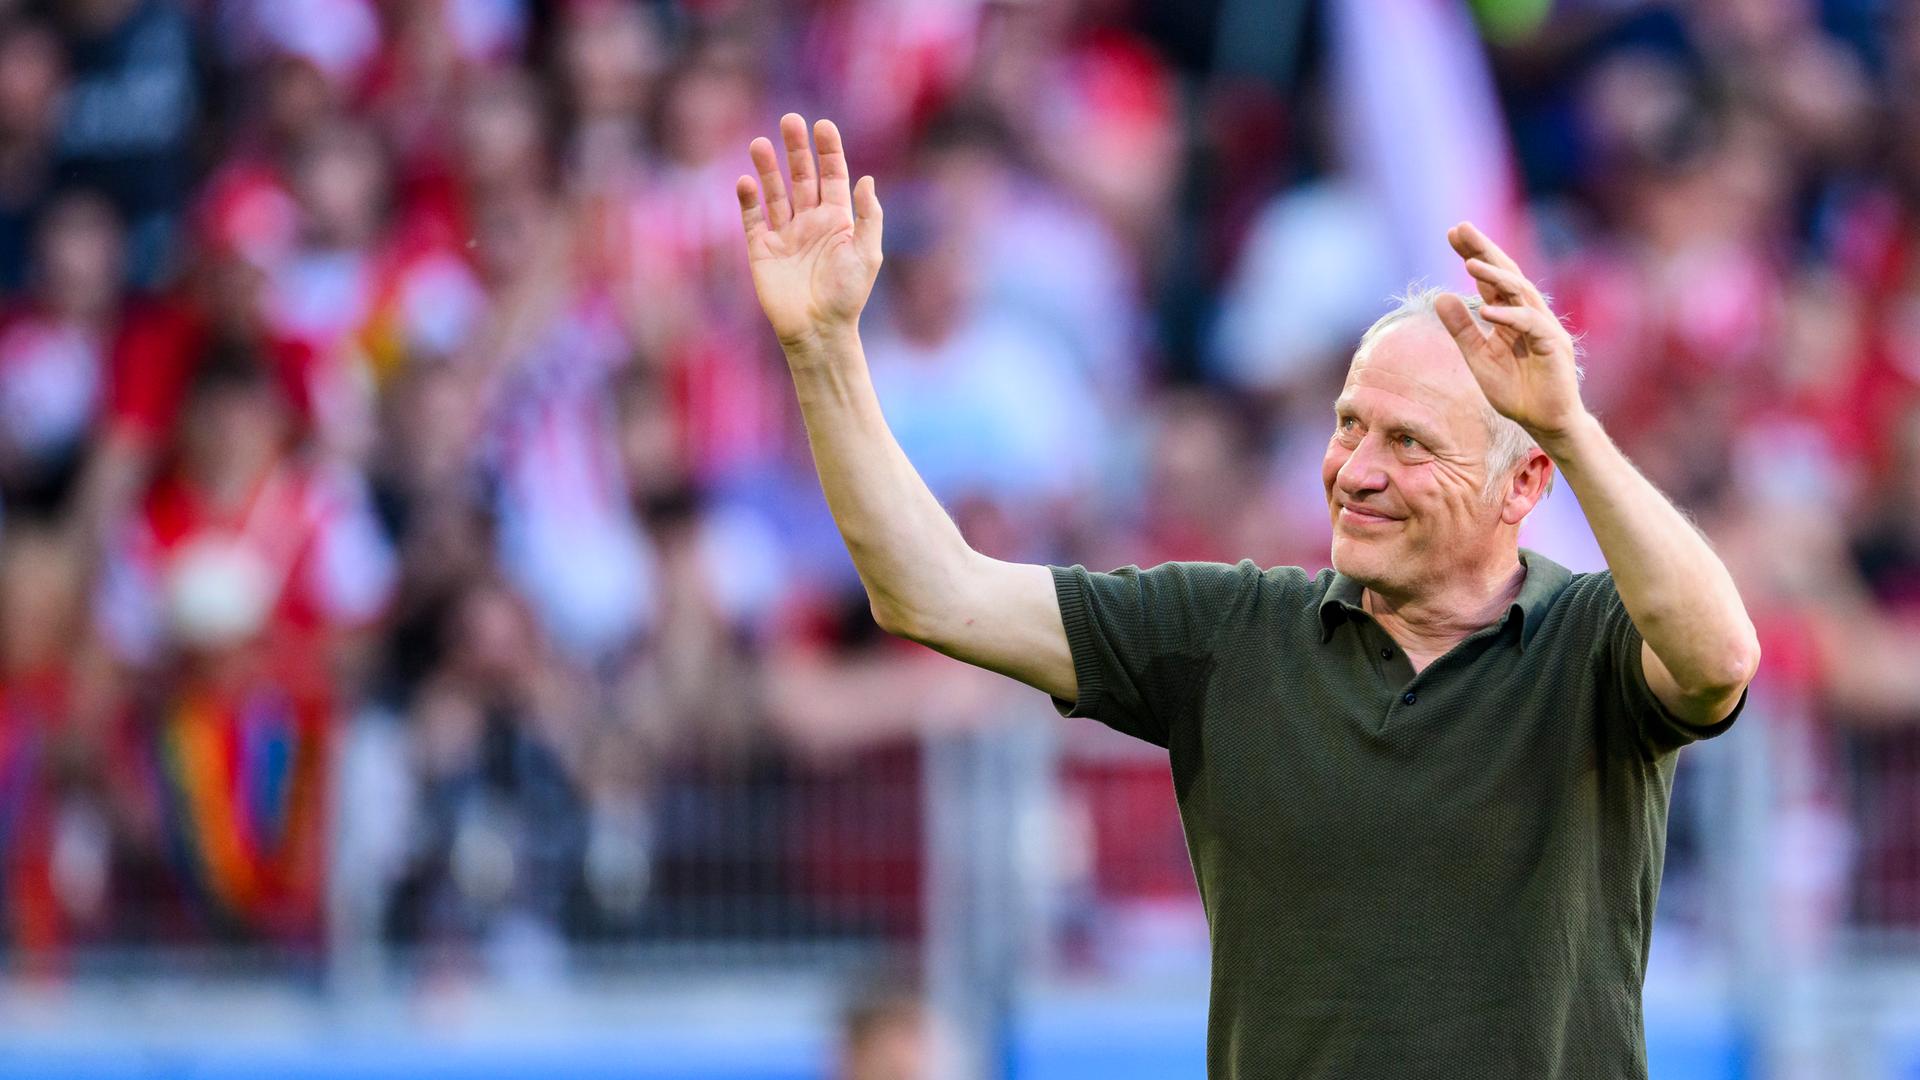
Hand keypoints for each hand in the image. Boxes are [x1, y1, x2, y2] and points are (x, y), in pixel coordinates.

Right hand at [735, 114, 882, 351]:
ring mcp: (785, 234)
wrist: (819, 331)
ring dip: (767, 168)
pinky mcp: (762, 251)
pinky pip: (752, 219)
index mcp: (838, 220)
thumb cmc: (848, 296)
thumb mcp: (867, 254)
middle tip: (790, 120)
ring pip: (774, 192)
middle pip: (801, 176)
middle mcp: (810, 222)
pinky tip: (745, 182)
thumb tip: (866, 179)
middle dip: (796, 149)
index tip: (822, 125)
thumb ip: (868, 217)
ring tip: (759, 143)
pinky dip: (748, 200)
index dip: (828, 150)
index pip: (832, 176)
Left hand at [1434, 222, 1588, 444]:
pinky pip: (1531, 325)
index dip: (1474, 253)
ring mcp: (1543, 328)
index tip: (1452, 233)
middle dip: (1485, 250)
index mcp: (1510, 315)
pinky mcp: (1552, 346)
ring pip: (1520, 293)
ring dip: (1496, 277)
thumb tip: (1440, 296)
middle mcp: (1529, 315)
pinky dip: (1509, 316)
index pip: (1491, 278)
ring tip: (1470, 262)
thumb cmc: (1516, 391)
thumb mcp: (1478, 358)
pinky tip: (1487, 310)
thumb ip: (1461, 329)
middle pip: (1507, 274)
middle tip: (1461, 228)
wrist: (1545, 423)